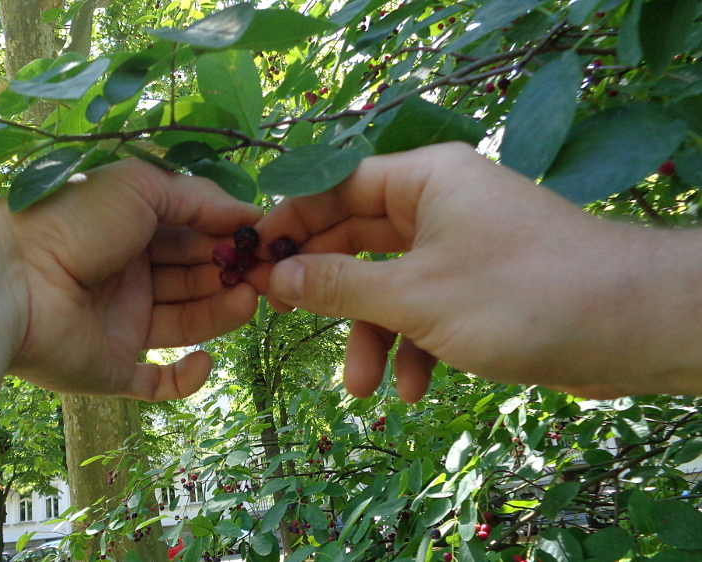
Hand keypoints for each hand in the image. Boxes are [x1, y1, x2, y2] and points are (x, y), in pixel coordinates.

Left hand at [0, 158, 261, 400]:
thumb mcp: (141, 187)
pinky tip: (206, 361)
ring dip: (221, 314)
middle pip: (194, 278)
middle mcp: (128, 276)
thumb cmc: (76, 221)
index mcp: (131, 230)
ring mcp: (121, 325)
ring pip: (185, 325)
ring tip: (250, 301)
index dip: (230, 238)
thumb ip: (198, 197)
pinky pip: (158, 382)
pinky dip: (187, 378)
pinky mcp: (112, 370)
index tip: (268, 242)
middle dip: (232, 274)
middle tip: (269, 275)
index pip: (193, 235)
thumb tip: (250, 213)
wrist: (13, 280)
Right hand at [256, 142, 691, 400]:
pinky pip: (428, 310)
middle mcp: (440, 205)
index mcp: (422, 180)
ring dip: (372, 336)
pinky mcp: (482, 288)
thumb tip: (272, 277)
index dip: (290, 225)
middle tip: (283, 322)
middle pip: (359, 241)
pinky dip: (417, 347)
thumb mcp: (411, 296)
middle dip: (329, 293)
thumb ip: (336, 286)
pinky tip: (417, 390)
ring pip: (392, 286)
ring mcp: (462, 248)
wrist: (628, 328)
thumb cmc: (513, 295)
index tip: (251, 263)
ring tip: (362, 389)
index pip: (335, 189)